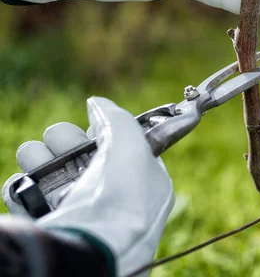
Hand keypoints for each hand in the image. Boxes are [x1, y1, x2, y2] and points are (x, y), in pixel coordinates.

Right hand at [2, 97, 173, 275]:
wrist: (92, 248)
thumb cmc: (121, 194)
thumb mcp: (131, 143)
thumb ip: (116, 117)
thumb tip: (98, 103)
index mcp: (145, 183)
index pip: (120, 148)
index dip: (101, 134)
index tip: (91, 126)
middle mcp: (115, 198)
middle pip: (81, 156)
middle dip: (65, 141)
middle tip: (61, 141)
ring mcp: (83, 214)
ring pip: (52, 172)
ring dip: (39, 159)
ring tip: (36, 160)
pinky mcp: (53, 227)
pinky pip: (30, 198)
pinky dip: (23, 189)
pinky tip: (26, 186)